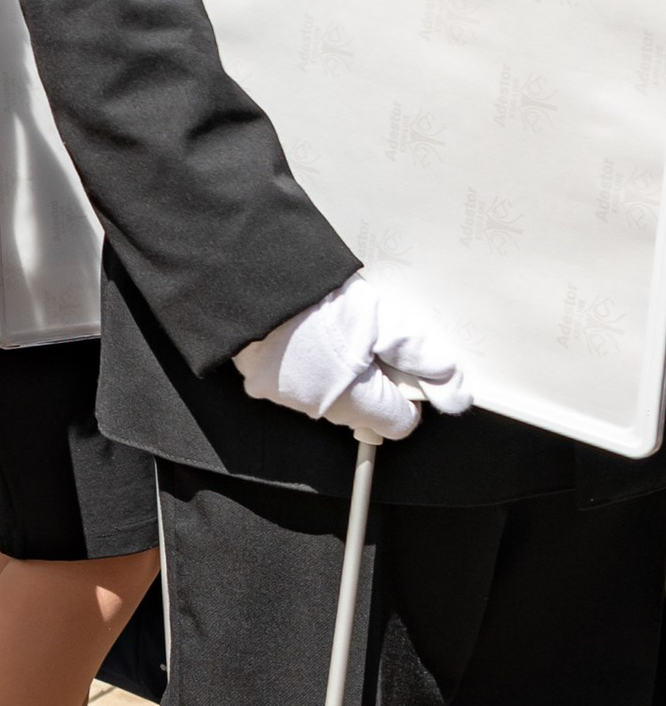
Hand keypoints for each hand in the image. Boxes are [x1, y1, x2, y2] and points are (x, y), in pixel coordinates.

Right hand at [235, 270, 470, 444]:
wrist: (250, 282)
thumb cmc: (317, 302)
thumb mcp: (387, 322)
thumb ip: (425, 359)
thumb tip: (456, 393)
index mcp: (358, 403)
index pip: (402, 423)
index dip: (407, 390)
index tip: (397, 361)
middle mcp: (323, 411)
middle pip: (364, 408)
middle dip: (371, 377)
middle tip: (364, 336)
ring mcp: (288, 398)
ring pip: (330, 394)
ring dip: (338, 369)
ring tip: (330, 327)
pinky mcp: (260, 381)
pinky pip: (297, 380)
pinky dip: (305, 361)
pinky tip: (303, 331)